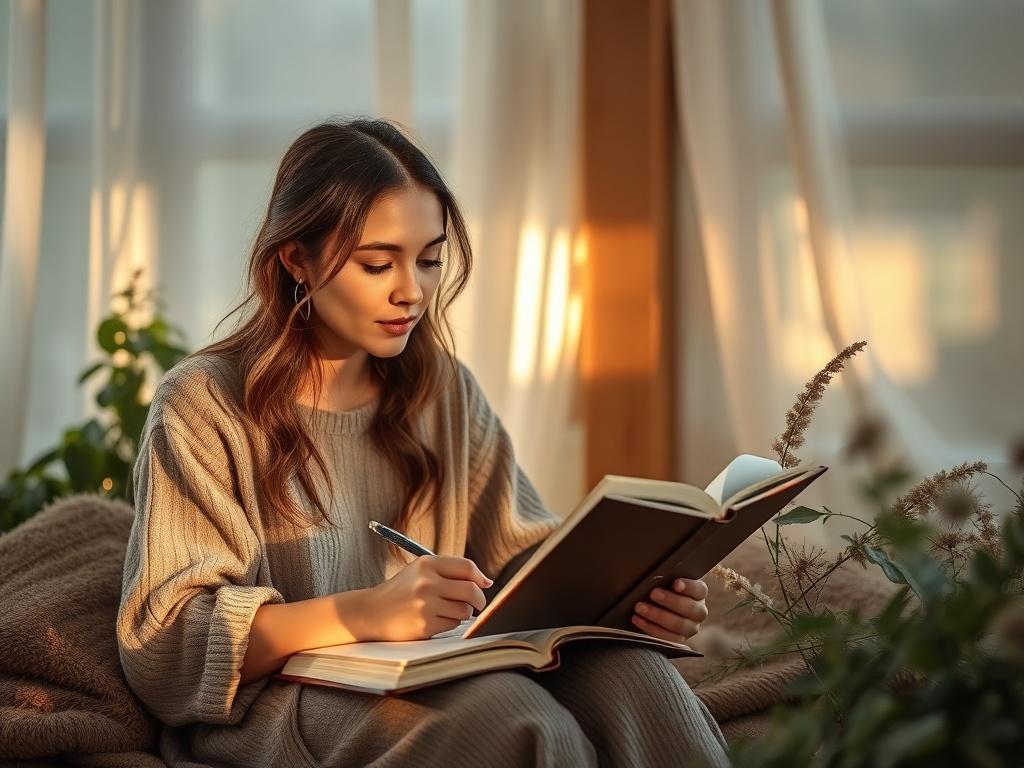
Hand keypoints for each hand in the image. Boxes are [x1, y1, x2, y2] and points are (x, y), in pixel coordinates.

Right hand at [355, 555, 493, 641]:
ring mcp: (425, 604)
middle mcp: (426, 582)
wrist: (371, 612)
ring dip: (462, 613)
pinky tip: (433, 619)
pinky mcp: (424, 625)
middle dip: (480, 599)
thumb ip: (451, 572)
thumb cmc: (401, 591)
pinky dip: (449, 623)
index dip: (480, 577)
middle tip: (478, 604)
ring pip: (464, 610)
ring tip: (445, 610)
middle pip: (471, 590)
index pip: (467, 567)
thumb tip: (486, 582)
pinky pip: (452, 624)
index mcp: (426, 564)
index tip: (484, 584)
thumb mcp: (420, 572)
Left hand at [631, 577, 708, 642]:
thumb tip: (653, 576)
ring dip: (658, 616)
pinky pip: (667, 638)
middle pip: (690, 608)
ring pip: (679, 625)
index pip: (699, 589)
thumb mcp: (666, 581)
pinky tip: (638, 619)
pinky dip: (651, 628)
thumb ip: (664, 578)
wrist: (658, 607)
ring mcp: (690, 628)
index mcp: (698, 593)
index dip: (688, 587)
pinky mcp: (679, 640)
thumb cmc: (662, 589)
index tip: (675, 583)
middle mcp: (698, 611)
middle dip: (671, 601)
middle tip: (653, 593)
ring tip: (640, 607)